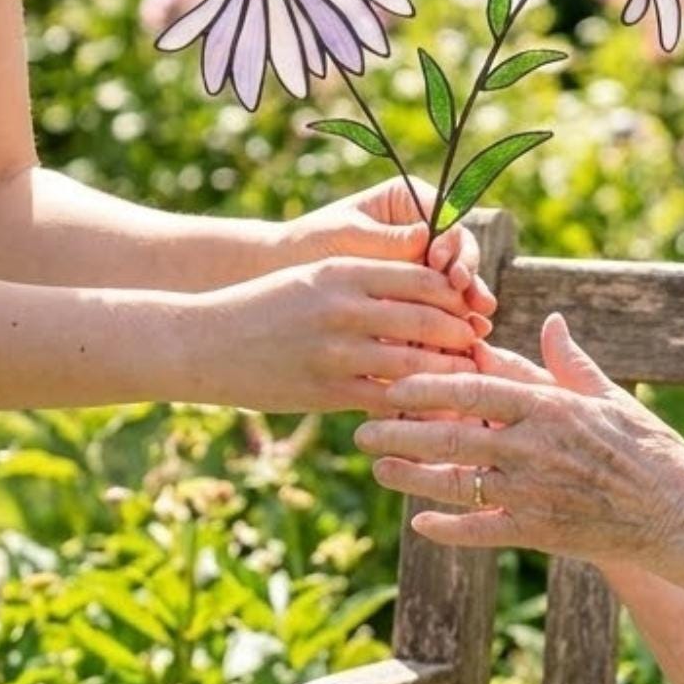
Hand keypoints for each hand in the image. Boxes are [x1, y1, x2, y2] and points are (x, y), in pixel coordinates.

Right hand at [199, 256, 483, 415]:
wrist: (203, 341)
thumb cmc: (264, 305)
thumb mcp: (314, 278)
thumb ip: (365, 282)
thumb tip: (424, 289)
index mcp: (345, 271)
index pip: (424, 277)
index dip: (455, 295)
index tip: (470, 308)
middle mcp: (344, 308)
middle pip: (430, 319)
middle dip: (462, 336)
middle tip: (480, 347)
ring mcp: (336, 352)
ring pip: (415, 363)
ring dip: (447, 374)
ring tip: (466, 381)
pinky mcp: (326, 391)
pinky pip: (385, 400)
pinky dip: (413, 405)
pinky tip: (428, 411)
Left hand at [281, 176, 495, 335]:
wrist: (282, 273)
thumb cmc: (311, 243)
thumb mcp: (347, 236)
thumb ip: (386, 240)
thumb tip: (427, 237)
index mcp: (409, 202)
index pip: (447, 219)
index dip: (454, 243)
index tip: (444, 263)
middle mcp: (423, 231)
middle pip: (460, 253)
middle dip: (468, 277)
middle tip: (472, 300)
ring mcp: (422, 265)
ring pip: (456, 285)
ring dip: (468, 307)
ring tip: (477, 328)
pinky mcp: (415, 297)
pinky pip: (439, 310)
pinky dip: (449, 327)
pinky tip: (459, 346)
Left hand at [355, 313, 683, 563]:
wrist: (677, 512)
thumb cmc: (646, 448)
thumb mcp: (609, 397)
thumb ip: (569, 362)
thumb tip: (550, 321)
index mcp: (548, 407)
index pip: (474, 388)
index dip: (427, 386)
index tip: (392, 382)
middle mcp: (533, 447)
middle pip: (451, 436)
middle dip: (401, 433)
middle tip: (362, 429)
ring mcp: (533, 492)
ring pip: (457, 485)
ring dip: (411, 478)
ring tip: (378, 469)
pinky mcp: (538, 530)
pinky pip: (482, 530)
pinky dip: (449, 529)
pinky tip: (421, 524)